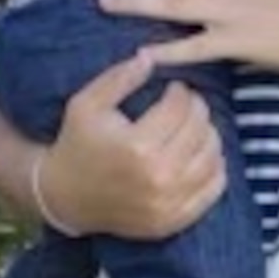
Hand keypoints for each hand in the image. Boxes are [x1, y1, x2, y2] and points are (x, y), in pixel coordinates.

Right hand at [38, 52, 224, 239]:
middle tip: (188, 104)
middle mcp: (158, 176)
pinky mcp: (174, 220)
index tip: (175, 89)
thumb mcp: (86, 104)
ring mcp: (169, 202)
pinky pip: (214, 188)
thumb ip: (119, 78)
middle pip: (200, 129)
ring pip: (213, 156)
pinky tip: (201, 154)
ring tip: (194, 127)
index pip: (180, 107)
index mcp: (137, 146)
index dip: (181, 92)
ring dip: (209, 135)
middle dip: (197, 109)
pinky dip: (214, 167)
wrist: (64, 198)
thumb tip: (150, 56)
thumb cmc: (76, 145)